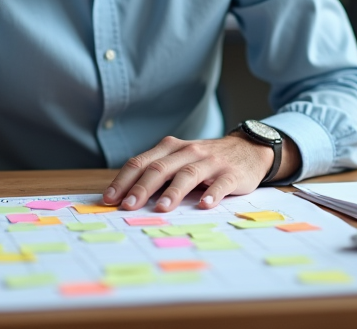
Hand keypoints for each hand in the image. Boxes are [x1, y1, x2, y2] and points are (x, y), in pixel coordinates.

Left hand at [102, 135, 274, 211]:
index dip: (123, 180)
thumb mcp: (180, 160)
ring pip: (188, 174)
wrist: (248, 149)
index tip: (109, 199)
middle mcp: (188, 152)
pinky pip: (221, 183)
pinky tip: (204, 205)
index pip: (141, 162)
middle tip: (128, 206)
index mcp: (170, 148)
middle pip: (160, 168)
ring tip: (161, 208)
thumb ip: (158, 174)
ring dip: (173, 192)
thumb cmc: (205, 161)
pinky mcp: (231, 173)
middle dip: (142, 187)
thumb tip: (126, 198)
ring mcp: (210, 162)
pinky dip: (212, 193)